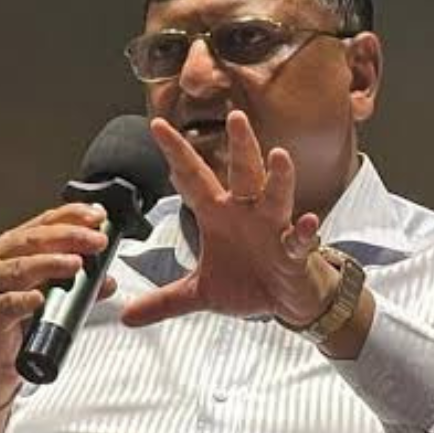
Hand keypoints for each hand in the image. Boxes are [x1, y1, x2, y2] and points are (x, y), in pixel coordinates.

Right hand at [0, 203, 113, 406]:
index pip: (43, 223)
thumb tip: (108, 280)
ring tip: (76, 263)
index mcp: (11, 249)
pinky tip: (40, 299)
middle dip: (69, 236)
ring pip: (20, 267)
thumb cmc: (15, 326)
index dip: (72, 216)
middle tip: (96, 241)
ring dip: (51, 262)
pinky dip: (25, 299)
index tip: (97, 216)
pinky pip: (7, 304)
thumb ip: (79, 287)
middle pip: (33, 239)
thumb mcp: (51, 300)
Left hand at [122, 110, 336, 327]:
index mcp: (218, 215)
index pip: (193, 178)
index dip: (177, 153)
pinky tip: (306, 222)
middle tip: (236, 117)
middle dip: (240, 146)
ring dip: (278, 178)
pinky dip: (303, 232)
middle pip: (242, 173)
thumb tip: (126, 315)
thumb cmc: (249, 282)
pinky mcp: (295, 252)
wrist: (288, 301)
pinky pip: (299, 240)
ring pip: (275, 196)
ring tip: (279, 156)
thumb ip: (164, 301)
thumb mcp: (200, 293)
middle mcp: (246, 213)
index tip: (157, 126)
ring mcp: (273, 229)